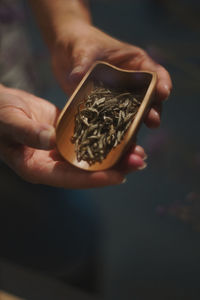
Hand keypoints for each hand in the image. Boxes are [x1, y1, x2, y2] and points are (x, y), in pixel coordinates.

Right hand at [0, 85, 145, 188]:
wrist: (0, 104)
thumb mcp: (8, 120)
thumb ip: (27, 132)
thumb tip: (51, 140)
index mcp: (36, 168)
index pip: (67, 177)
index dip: (92, 178)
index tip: (117, 177)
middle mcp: (51, 164)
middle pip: (85, 171)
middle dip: (112, 168)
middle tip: (139, 162)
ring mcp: (60, 152)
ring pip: (90, 158)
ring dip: (114, 155)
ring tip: (139, 152)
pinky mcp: (67, 137)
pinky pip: (88, 141)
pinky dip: (105, 139)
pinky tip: (123, 136)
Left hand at [51, 22, 171, 127]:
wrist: (65, 53)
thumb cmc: (80, 43)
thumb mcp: (83, 50)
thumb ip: (82, 64)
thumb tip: (76, 78)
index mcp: (134, 63)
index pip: (155, 73)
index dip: (162, 83)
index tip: (164, 92)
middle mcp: (131, 83)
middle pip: (148, 98)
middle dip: (152, 110)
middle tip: (153, 121)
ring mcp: (119, 98)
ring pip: (132, 114)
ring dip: (135, 126)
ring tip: (136, 137)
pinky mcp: (105, 110)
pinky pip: (113, 122)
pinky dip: (115, 132)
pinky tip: (114, 142)